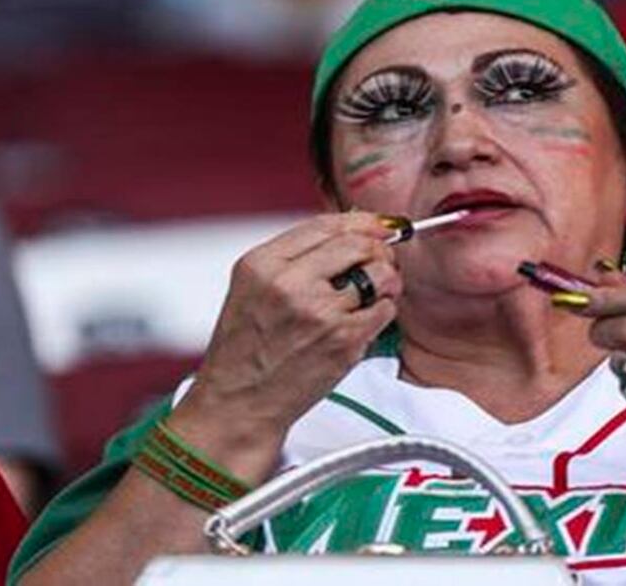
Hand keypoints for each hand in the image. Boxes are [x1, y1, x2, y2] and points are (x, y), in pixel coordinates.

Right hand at [178, 212, 401, 444]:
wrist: (239, 403)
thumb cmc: (246, 349)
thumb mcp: (253, 288)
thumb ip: (295, 257)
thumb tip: (352, 229)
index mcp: (263, 264)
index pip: (326, 224)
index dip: (362, 222)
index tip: (378, 225)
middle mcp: (289, 283)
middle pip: (358, 244)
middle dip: (379, 249)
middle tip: (381, 260)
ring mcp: (319, 312)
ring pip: (379, 274)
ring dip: (387, 281)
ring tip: (376, 292)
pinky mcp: (343, 341)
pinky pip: (385, 310)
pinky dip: (384, 311)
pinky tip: (366, 319)